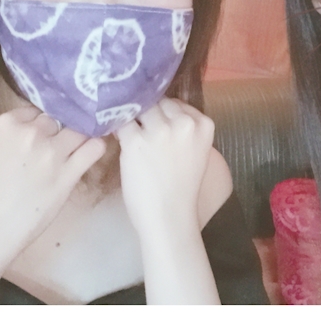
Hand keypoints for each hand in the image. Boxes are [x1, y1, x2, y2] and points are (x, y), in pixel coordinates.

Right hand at [0, 106, 105, 263]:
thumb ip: (10, 133)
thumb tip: (33, 124)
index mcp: (5, 125)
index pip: (35, 110)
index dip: (41, 122)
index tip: (44, 133)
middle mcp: (30, 133)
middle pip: (57, 118)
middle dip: (59, 130)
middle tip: (59, 144)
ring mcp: (51, 153)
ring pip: (79, 129)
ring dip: (82, 136)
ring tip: (81, 144)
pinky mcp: (68, 173)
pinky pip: (94, 148)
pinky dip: (97, 146)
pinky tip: (94, 150)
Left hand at [114, 98, 214, 239]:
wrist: (170, 217)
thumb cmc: (181, 188)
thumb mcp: (196, 151)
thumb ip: (185, 129)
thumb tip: (159, 109)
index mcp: (204, 124)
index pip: (177, 104)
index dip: (164, 114)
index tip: (157, 126)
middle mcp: (183, 123)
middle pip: (158, 103)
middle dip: (148, 115)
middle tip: (141, 131)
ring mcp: (159, 131)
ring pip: (139, 110)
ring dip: (132, 120)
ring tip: (129, 135)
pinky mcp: (135, 141)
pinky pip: (122, 124)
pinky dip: (117, 129)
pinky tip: (116, 138)